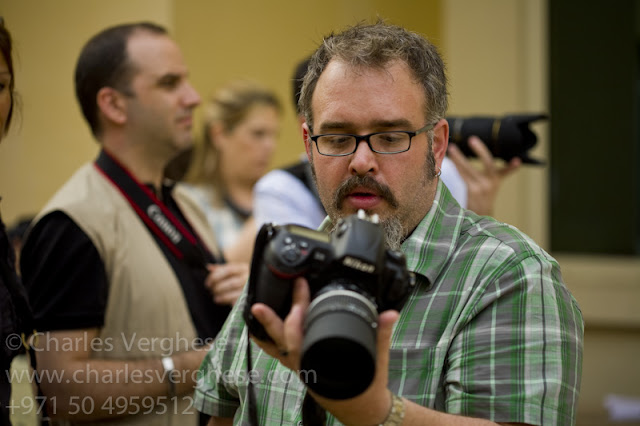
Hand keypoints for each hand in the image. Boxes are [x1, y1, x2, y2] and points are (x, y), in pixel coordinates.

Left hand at [205, 263, 248, 305]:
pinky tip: (223, 302)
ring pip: (235, 293)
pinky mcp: (248, 298)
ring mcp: (249, 288)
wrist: (253, 287)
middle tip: (211, 291)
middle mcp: (248, 278)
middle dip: (219, 288)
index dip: (216, 277)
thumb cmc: (239, 278)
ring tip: (216, 298)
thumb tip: (209, 267)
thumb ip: (221, 269)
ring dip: (222, 296)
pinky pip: (238, 301)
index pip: (229, 270)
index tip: (208, 283)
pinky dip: (229, 301)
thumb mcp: (232, 271)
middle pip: (232, 282)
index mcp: (243, 268)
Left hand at [250, 278, 399, 424]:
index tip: (300, 289)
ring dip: (264, 330)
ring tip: (252, 311)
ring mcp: (300, 367)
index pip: (301, 338)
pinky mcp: (300, 367)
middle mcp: (306, 367)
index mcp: (320, 364)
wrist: (362, 409)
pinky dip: (268, 341)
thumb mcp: (375, 360)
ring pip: (275, 349)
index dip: (297, 313)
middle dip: (272, 320)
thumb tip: (390, 314)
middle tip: (262, 302)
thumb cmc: (366, 387)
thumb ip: (381, 334)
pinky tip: (259, 328)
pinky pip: (278, 353)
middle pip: (281, 343)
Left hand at [447, 136, 520, 215]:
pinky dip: (456, 167)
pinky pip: (462, 175)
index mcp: (496, 180)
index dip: (512, 166)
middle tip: (472, 139)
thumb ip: (491, 174)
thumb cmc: (481, 198)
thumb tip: (492, 157)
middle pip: (488, 163)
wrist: (477, 216)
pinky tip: (450, 161)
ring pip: (469, 168)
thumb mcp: (489, 186)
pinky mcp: (472, 191)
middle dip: (480, 150)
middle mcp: (491, 183)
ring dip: (459, 158)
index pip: (506, 171)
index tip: (517, 161)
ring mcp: (482, 187)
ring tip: (452, 148)